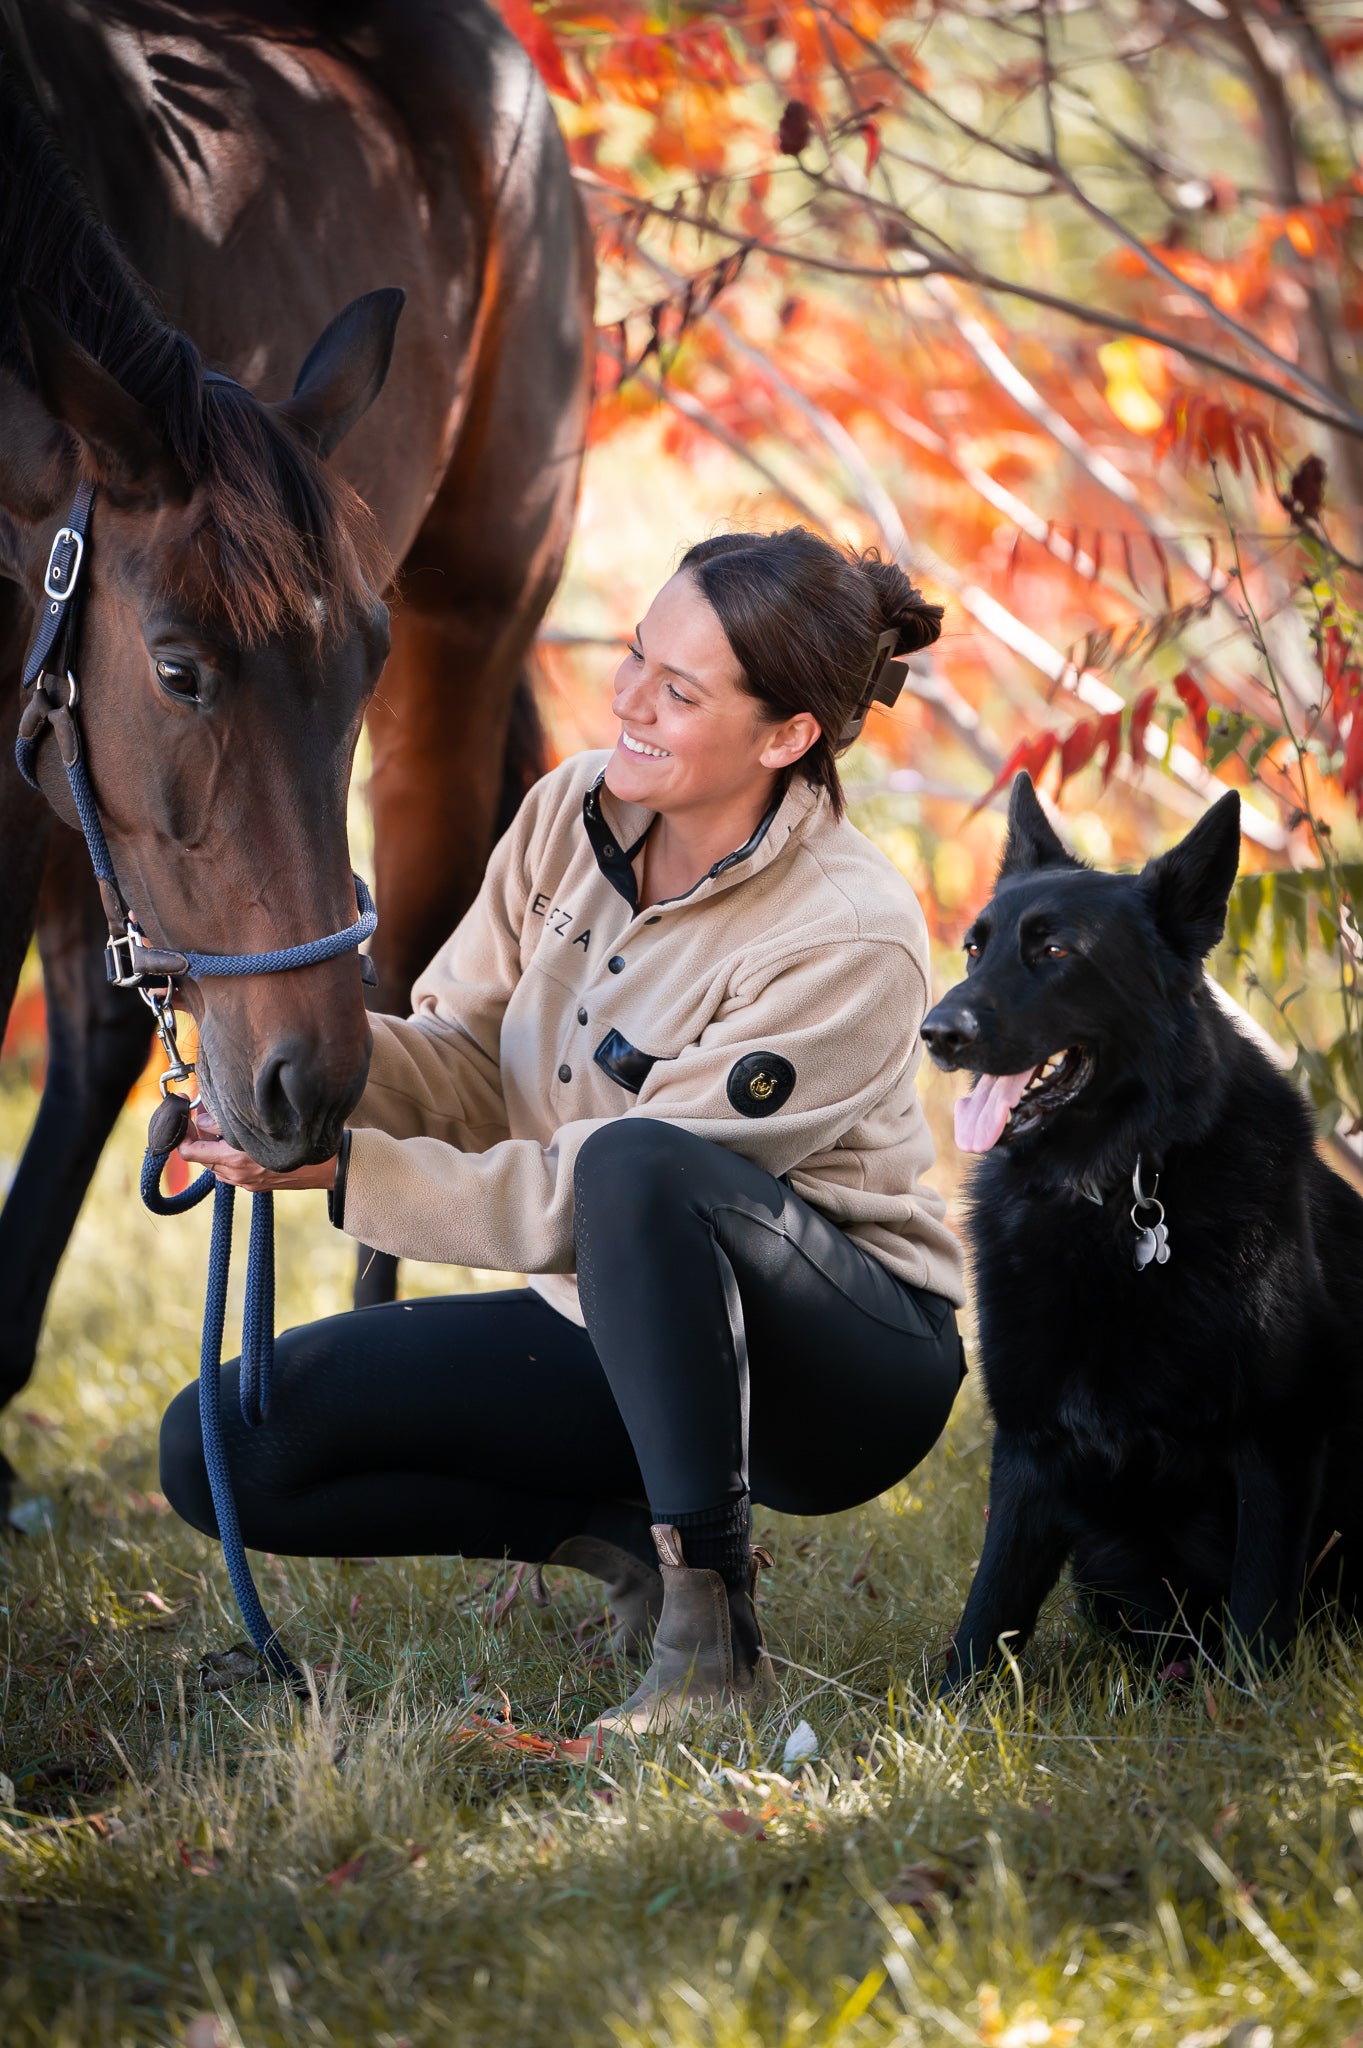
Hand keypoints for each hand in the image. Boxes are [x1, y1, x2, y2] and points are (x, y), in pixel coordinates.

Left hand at [178, 1109, 337, 1192]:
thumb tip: (203, 1118)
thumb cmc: (299, 1143)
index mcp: (236, 1161)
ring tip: (224, 1126)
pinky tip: (241, 1140)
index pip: (191, 1153)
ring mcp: (246, 1183)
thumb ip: (226, 1124)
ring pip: (215, 1164)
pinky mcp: (255, 1185)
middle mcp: (237, 1176)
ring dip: (213, 1146)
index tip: (185, 1119)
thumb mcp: (261, 1127)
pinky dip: (227, 1155)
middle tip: (206, 1113)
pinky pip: (230, 1170)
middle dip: (200, 1136)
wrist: (329, 1168)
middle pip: (201, 1157)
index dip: (182, 1135)